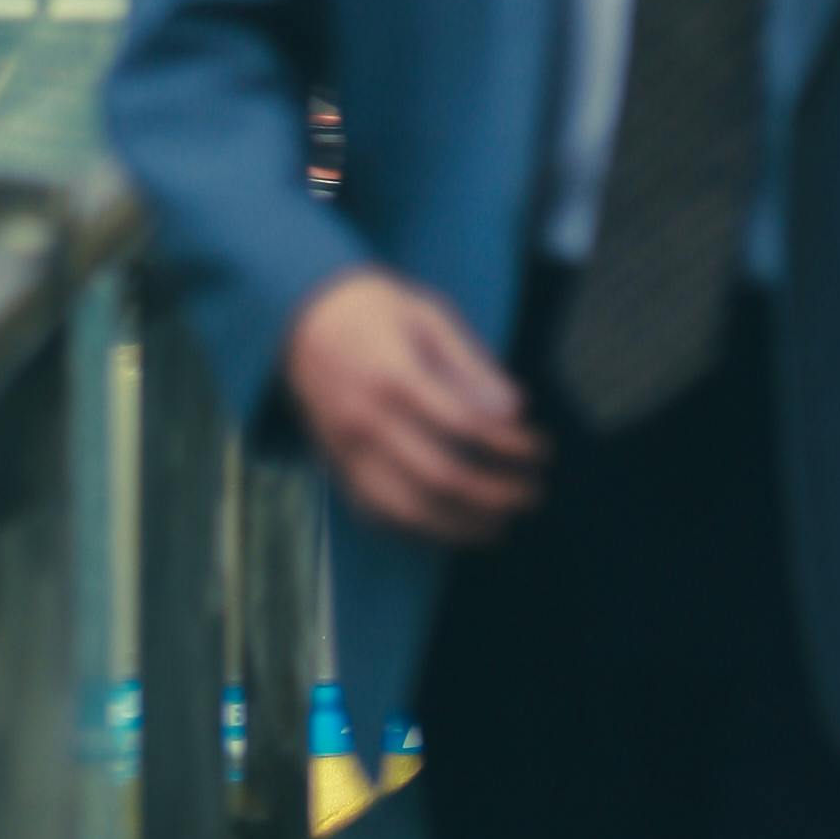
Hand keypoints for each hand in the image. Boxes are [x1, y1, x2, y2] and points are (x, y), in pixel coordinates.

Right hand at [282, 268, 549, 546]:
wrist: (299, 317)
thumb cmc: (374, 309)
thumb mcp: (428, 315)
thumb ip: (471, 364)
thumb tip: (516, 409)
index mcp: (395, 376)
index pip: (465, 426)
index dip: (510, 445)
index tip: (540, 450)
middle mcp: (368, 420)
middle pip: (442, 477)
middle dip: (496, 494)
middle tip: (533, 494)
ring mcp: (348, 450)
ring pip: (409, 510)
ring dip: (462, 526)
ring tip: (501, 525)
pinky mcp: (335, 466)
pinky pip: (379, 514)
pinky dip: (419, 529)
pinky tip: (451, 526)